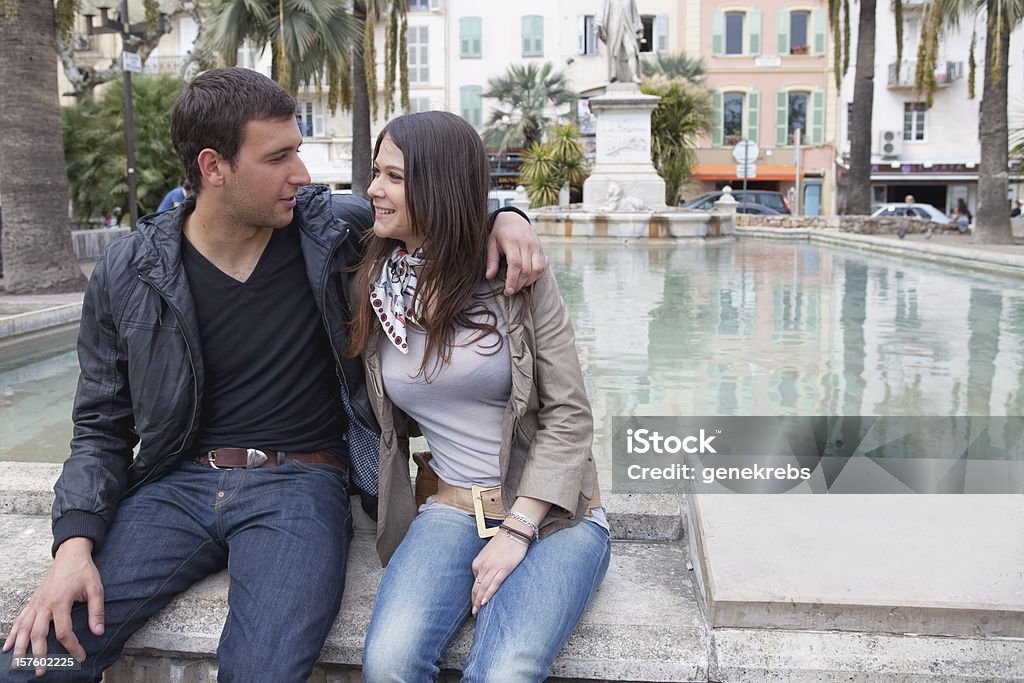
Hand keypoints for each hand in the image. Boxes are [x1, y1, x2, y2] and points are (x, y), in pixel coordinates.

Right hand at [2, 538, 103, 675]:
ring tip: (18, 665)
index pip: (63, 632)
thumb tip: (99, 632)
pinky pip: (20, 619)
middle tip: (41, 671)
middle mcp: (44, 604)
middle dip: (39, 655)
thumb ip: (97, 611)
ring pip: (24, 629)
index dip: (72, 647)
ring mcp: (36, 603)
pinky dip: (13, 634)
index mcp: (60, 602)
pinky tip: (7, 647)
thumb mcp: (96, 588)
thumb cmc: (83, 571)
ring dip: (20, 648)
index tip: (80, 656)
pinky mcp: (33, 601)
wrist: (70, 554)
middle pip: (38, 634)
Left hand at [470, 532, 527, 615]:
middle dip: (474, 602)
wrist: (514, 530)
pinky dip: (489, 593)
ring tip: (478, 612)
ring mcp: (493, 567)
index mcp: (478, 562)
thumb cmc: (503, 542)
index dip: (474, 595)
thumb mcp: (488, 554)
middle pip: (477, 587)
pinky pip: (494, 584)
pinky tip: (485, 602)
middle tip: (474, 614)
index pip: (474, 582)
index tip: (474, 604)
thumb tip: (484, 579)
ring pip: (483, 588)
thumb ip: (485, 566)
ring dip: (479, 601)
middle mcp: (483, 565)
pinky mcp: (504, 568)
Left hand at [486, 212, 546, 294]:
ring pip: (537, 270)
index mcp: (512, 242)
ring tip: (518, 285)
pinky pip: (542, 266)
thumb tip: (489, 276)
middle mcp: (526, 244)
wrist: (513, 219)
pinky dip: (535, 276)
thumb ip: (491, 260)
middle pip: (527, 270)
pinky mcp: (541, 249)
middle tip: (510, 291)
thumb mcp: (491, 244)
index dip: (512, 280)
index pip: (515, 265)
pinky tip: (526, 278)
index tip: (508, 291)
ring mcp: (536, 246)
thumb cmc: (499, 233)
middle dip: (519, 284)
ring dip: (528, 281)